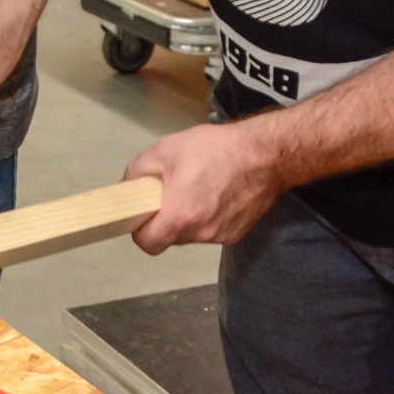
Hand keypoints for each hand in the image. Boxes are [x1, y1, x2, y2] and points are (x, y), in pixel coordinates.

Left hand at [123, 122, 283, 252]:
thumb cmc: (217, 149)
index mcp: (181, 214)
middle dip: (164, 219)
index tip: (141, 217)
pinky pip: (209, 232)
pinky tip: (213, 195)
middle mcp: (202, 231)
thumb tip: (128, 187)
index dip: (140, 232)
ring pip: (190, 235)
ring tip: (194, 189)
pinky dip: (206, 218)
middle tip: (168, 193)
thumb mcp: (165, 149)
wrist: (264, 154)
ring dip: (186, 218)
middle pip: (169, 238)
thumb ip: (138, 171)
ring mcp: (220, 235)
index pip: (149, 244)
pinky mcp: (235, 234)